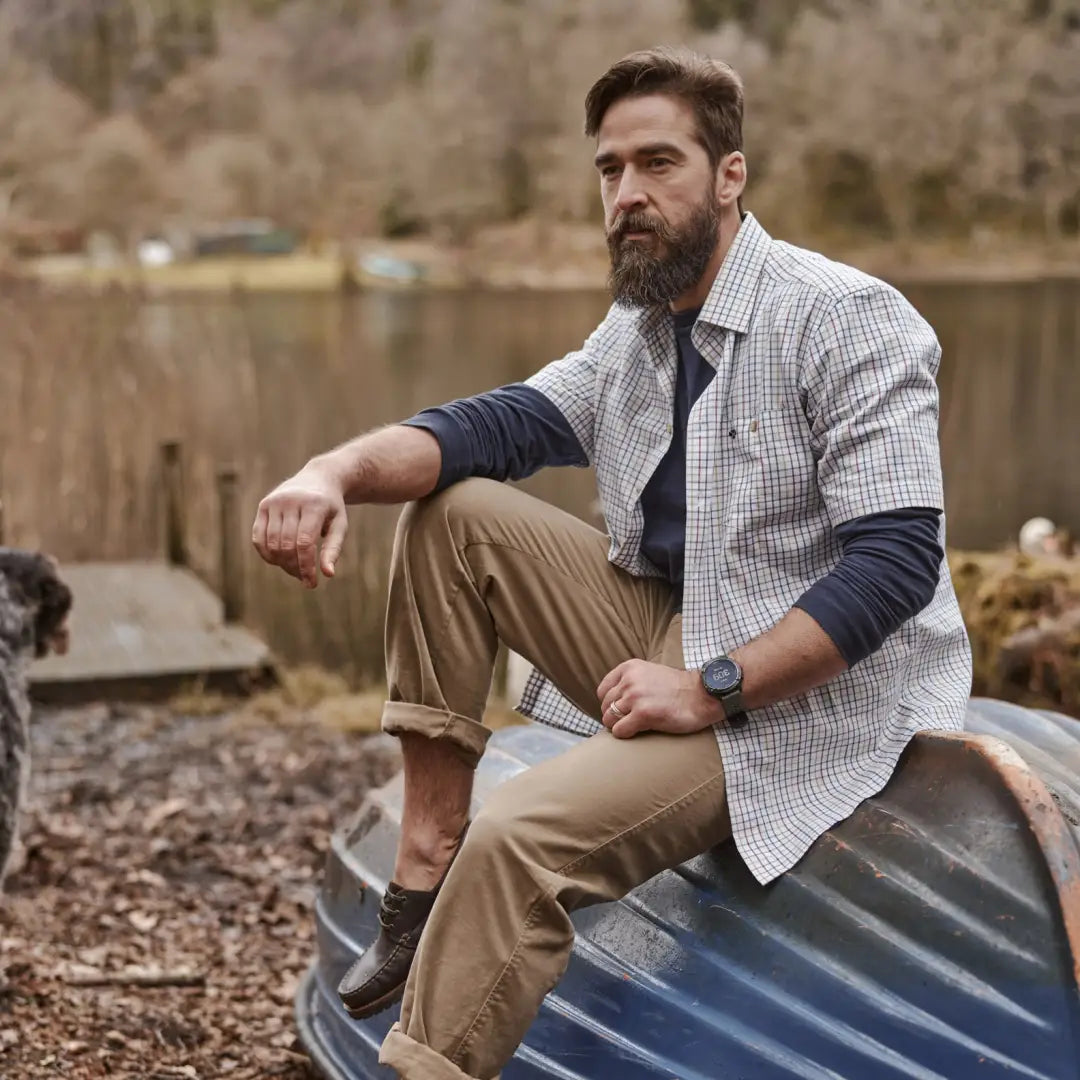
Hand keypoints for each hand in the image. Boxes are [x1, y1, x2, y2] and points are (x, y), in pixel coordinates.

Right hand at [251, 462, 347, 587]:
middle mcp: (291, 500)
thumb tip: (328, 574)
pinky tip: (279, 561)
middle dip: (294, 567)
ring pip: (271, 544)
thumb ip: (333, 548)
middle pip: (286, 545)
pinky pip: (258, 537)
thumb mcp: (339, 525)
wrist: (319, 478)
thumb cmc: (331, 507)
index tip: (312, 583)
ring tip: (295, 570)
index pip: (304, 543)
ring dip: (281, 563)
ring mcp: (274, 502)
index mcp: (314, 504)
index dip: (306, 566)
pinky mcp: (263, 505)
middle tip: (305, 578)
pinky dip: (266, 554)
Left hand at [596, 660, 722, 737]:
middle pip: (605, 706)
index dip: (610, 704)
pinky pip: (619, 731)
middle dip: (615, 717)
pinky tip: (638, 732)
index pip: (603, 691)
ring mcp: (635, 697)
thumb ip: (630, 680)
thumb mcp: (649, 672)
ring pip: (609, 719)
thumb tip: (612, 700)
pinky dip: (625, 734)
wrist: (702, 694)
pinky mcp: (643, 714)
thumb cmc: (679, 688)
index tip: (622, 710)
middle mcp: (629, 680)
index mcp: (629, 668)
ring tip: (634, 727)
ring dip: (619, 727)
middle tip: (630, 721)